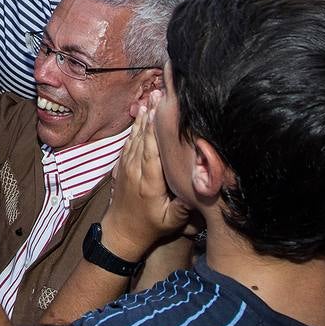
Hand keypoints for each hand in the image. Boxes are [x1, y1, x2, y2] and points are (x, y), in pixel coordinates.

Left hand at [101, 103, 190, 260]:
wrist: (121, 232)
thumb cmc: (150, 226)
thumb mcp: (172, 222)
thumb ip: (185, 206)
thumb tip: (203, 189)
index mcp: (149, 182)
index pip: (153, 151)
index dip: (157, 130)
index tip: (163, 111)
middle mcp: (136, 170)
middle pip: (144, 137)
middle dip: (152, 115)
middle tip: (160, 93)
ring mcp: (127, 166)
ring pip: (136, 137)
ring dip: (144, 117)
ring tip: (152, 97)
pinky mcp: (123, 165)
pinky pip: (130, 141)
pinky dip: (136, 126)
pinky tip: (142, 113)